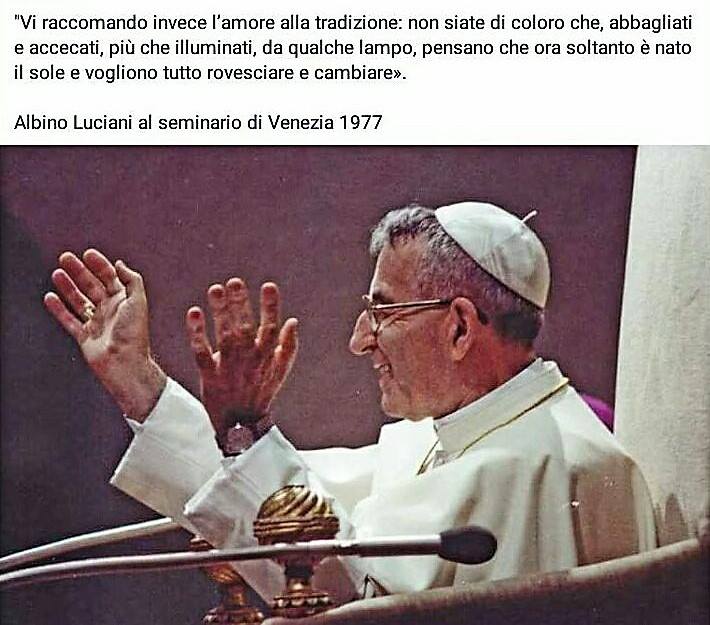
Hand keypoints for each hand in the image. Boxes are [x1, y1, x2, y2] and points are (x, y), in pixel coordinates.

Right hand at [43, 249, 165, 420]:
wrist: (125, 364)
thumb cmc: (134, 334)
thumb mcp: (138, 301)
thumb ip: (131, 280)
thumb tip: (119, 263)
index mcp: (124, 301)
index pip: (110, 277)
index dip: (99, 265)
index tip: (87, 253)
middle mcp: (110, 311)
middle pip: (92, 286)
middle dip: (79, 271)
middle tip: (65, 257)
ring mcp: (96, 323)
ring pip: (78, 301)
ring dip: (67, 286)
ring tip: (56, 273)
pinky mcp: (85, 337)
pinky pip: (69, 320)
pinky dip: (58, 309)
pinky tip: (50, 297)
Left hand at [185, 278, 297, 438]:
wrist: (242, 425)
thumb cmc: (261, 392)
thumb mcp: (281, 370)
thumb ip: (289, 345)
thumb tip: (293, 321)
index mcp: (266, 355)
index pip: (271, 326)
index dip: (270, 306)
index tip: (268, 285)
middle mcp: (249, 359)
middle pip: (245, 326)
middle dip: (241, 303)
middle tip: (235, 281)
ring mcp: (229, 367)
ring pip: (225, 335)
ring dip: (220, 312)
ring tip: (215, 289)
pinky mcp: (209, 375)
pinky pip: (202, 352)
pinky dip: (197, 333)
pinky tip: (193, 313)